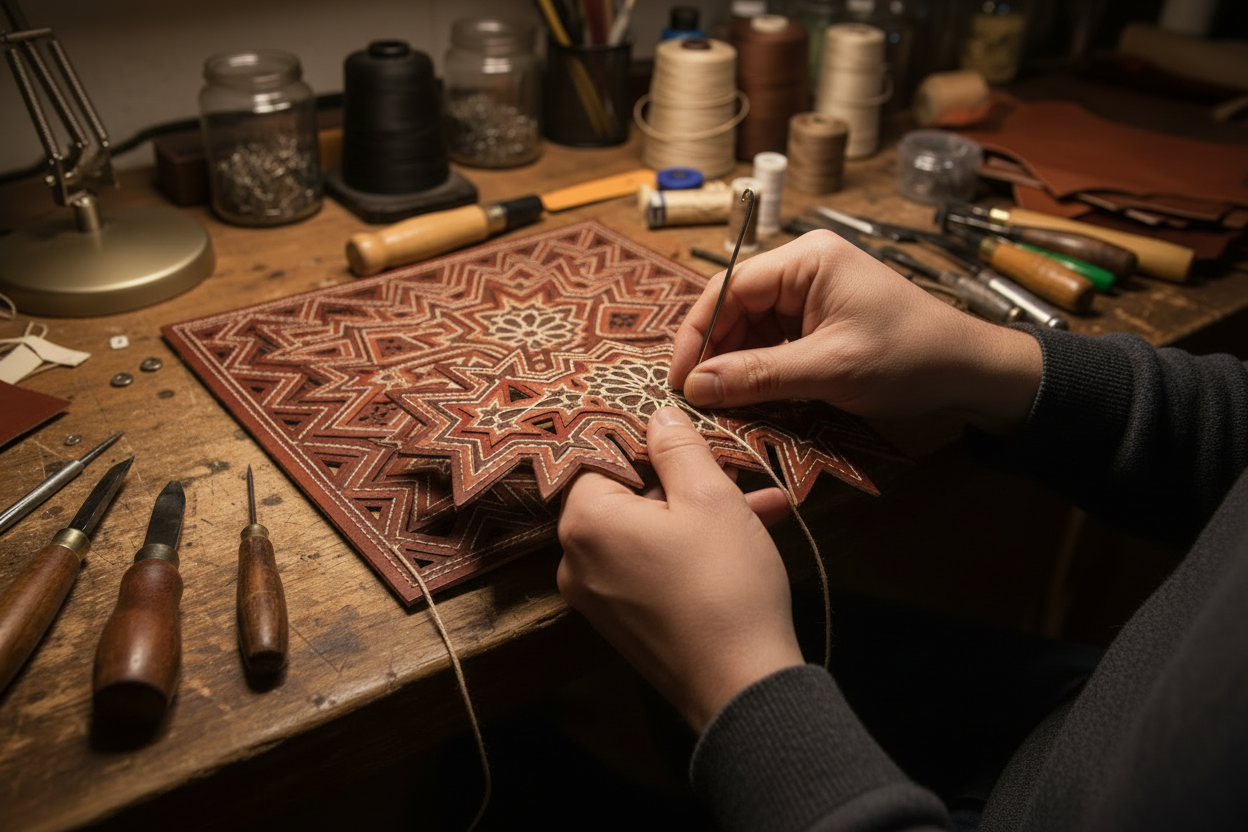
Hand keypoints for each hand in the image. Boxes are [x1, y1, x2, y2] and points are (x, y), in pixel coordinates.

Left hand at [557, 407, 802, 733]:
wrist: (741, 687)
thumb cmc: (723, 584)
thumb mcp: (709, 497)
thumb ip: (677, 446)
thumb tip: (657, 414)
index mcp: (584, 521)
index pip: (598, 454)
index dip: (644, 439)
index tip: (683, 431)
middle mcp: (576, 559)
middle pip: (625, 494)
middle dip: (683, 479)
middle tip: (732, 469)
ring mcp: (597, 596)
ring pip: (647, 531)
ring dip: (699, 513)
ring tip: (760, 503)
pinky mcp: (624, 621)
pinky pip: (652, 565)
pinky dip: (691, 548)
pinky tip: (749, 536)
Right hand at [670, 229, 1042, 434]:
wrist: (969, 372)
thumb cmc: (909, 357)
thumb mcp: (829, 369)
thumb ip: (758, 375)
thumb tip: (695, 386)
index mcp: (806, 259)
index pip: (728, 288)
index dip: (697, 334)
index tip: (680, 379)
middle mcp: (803, 268)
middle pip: (734, 308)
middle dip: (713, 353)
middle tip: (695, 399)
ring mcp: (811, 295)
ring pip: (750, 329)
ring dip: (734, 367)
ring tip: (719, 405)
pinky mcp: (818, 322)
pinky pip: (772, 343)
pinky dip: (758, 371)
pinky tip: (748, 399)